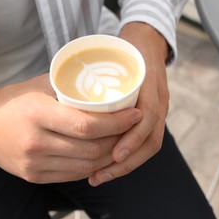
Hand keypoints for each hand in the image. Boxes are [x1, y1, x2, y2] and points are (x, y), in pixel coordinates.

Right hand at [0, 74, 141, 182]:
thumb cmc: (12, 100)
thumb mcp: (39, 85)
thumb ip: (70, 87)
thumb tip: (105, 87)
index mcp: (37, 114)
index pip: (86, 125)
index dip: (116, 123)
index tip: (134, 114)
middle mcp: (35, 142)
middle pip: (91, 149)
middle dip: (119, 140)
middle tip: (132, 128)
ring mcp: (34, 163)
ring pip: (85, 167)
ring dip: (109, 156)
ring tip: (121, 142)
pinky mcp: (33, 176)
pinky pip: (72, 175)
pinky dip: (91, 166)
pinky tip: (101, 155)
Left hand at [89, 22, 169, 185]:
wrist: (148, 42)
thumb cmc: (126, 47)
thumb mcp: (113, 53)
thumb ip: (96, 70)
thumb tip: (59, 90)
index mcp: (149, 84)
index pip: (147, 116)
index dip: (132, 137)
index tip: (114, 154)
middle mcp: (159, 100)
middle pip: (151, 140)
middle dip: (126, 163)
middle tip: (98, 175)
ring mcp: (160, 109)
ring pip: (150, 145)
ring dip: (128, 165)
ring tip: (100, 176)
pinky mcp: (154, 116)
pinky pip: (147, 142)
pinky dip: (131, 157)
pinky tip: (111, 165)